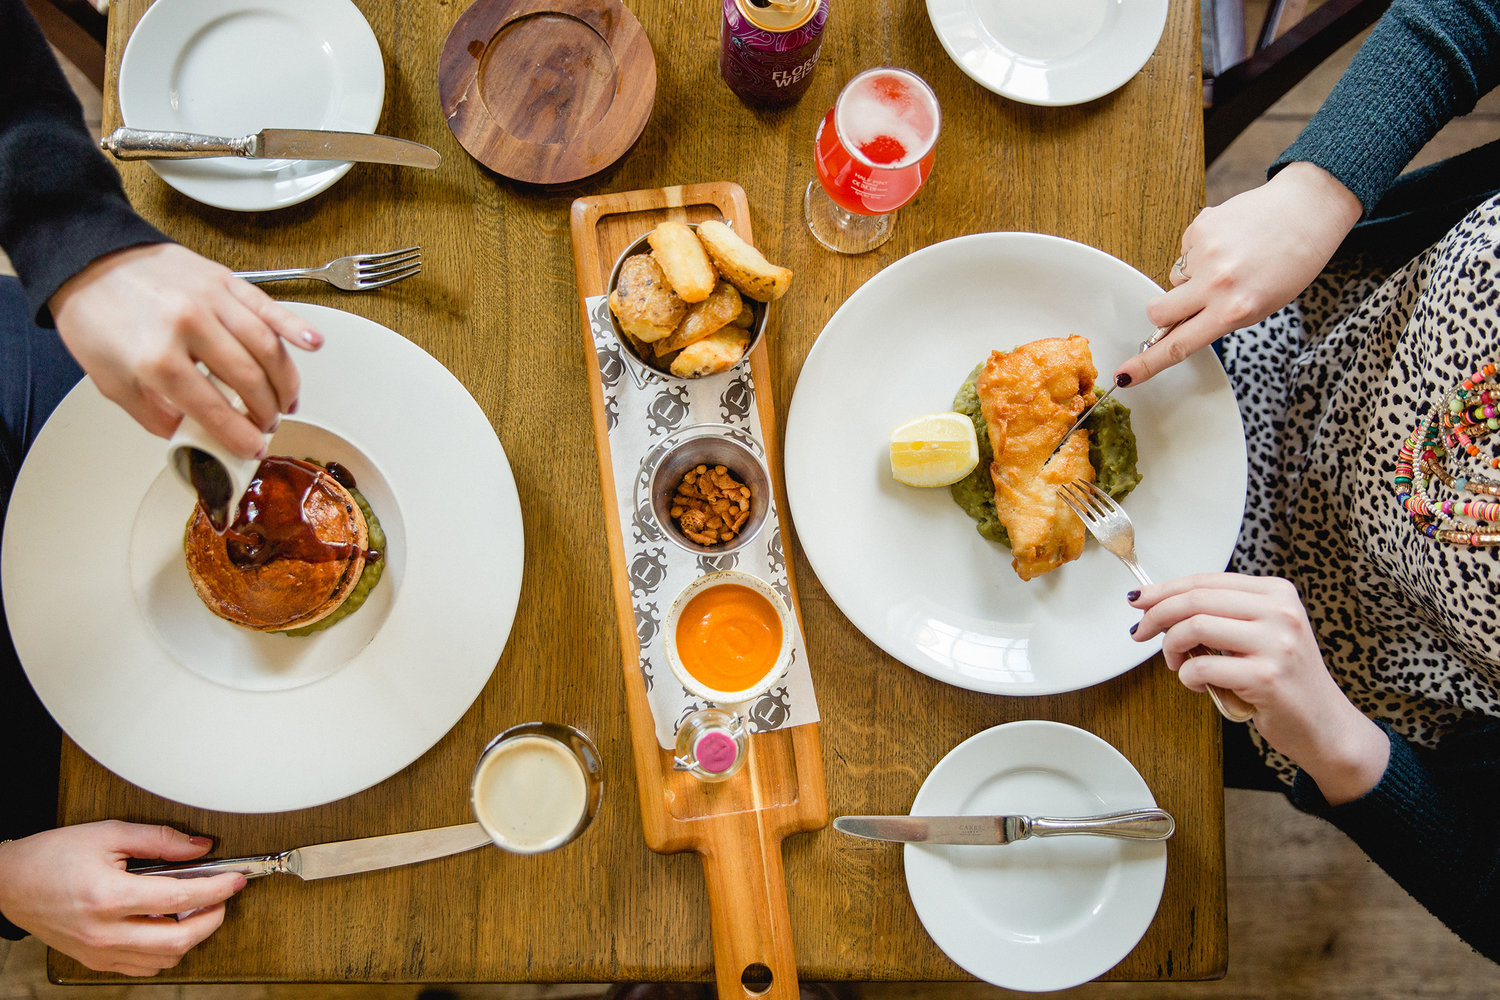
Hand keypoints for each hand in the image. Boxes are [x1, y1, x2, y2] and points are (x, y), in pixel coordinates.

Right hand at [0, 821, 246, 975]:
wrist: (8, 883)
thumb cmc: (51, 856)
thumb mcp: (108, 834)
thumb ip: (160, 840)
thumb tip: (201, 847)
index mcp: (109, 897)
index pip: (181, 897)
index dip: (217, 888)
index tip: (236, 879)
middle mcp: (105, 932)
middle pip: (180, 940)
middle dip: (213, 917)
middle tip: (222, 896)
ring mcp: (100, 952)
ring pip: (165, 959)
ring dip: (191, 936)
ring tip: (196, 908)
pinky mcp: (95, 961)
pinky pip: (144, 967)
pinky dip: (166, 950)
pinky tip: (167, 925)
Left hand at [49, 243, 323, 459]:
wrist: (89, 261)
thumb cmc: (97, 318)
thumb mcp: (112, 382)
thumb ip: (156, 416)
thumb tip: (194, 436)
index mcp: (157, 358)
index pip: (215, 410)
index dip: (241, 436)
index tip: (252, 448)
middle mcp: (189, 326)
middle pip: (249, 380)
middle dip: (266, 411)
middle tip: (268, 424)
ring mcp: (210, 299)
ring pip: (267, 347)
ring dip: (285, 380)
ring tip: (287, 400)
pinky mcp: (223, 280)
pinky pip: (268, 306)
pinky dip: (295, 327)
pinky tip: (313, 345)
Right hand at [1115, 162, 1362, 387]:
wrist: (1307, 210)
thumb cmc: (1293, 262)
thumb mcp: (1261, 306)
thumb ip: (1221, 319)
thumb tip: (1182, 326)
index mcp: (1235, 310)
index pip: (1179, 345)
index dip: (1147, 364)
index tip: (1125, 375)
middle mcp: (1216, 284)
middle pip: (1158, 311)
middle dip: (1163, 312)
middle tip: (1186, 303)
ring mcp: (1205, 254)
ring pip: (1174, 279)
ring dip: (1191, 276)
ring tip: (1228, 261)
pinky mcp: (1200, 228)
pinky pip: (1185, 251)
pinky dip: (1201, 250)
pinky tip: (1228, 241)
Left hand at [1128, 573, 1388, 804]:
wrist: (1324, 726)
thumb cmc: (1284, 680)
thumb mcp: (1260, 633)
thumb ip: (1221, 614)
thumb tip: (1157, 603)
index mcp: (1277, 592)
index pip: (1207, 580)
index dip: (1165, 589)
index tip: (1139, 601)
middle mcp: (1281, 612)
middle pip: (1196, 599)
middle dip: (1156, 615)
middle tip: (1140, 632)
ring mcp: (1276, 644)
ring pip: (1195, 627)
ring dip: (1172, 647)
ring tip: (1176, 663)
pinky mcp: (1267, 677)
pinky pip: (1202, 667)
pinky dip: (1188, 676)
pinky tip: (1198, 684)